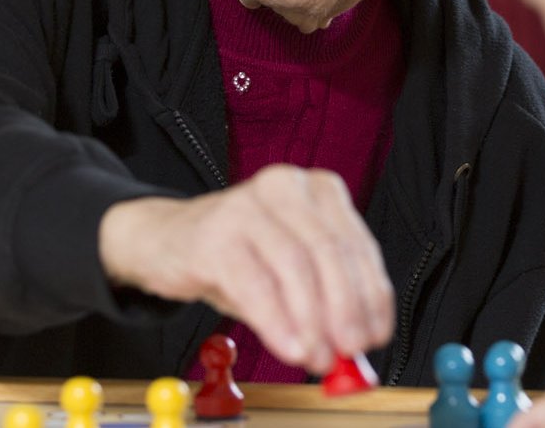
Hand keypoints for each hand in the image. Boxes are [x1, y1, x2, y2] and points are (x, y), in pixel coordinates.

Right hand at [97, 164, 394, 372]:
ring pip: (294, 265)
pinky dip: (275, 320)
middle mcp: (285, 186)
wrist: (168, 240)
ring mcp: (246, 205)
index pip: (358, 243)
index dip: (372, 295)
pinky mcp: (213, 232)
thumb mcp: (290, 271)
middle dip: (345, 309)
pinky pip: (253, 282)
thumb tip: (352, 345)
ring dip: (311, 321)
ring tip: (317, 356)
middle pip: (329, 251)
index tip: (376, 336)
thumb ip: (325, 301)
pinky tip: (287, 346)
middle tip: (349, 350)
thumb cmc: (238, 254)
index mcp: (319, 189)